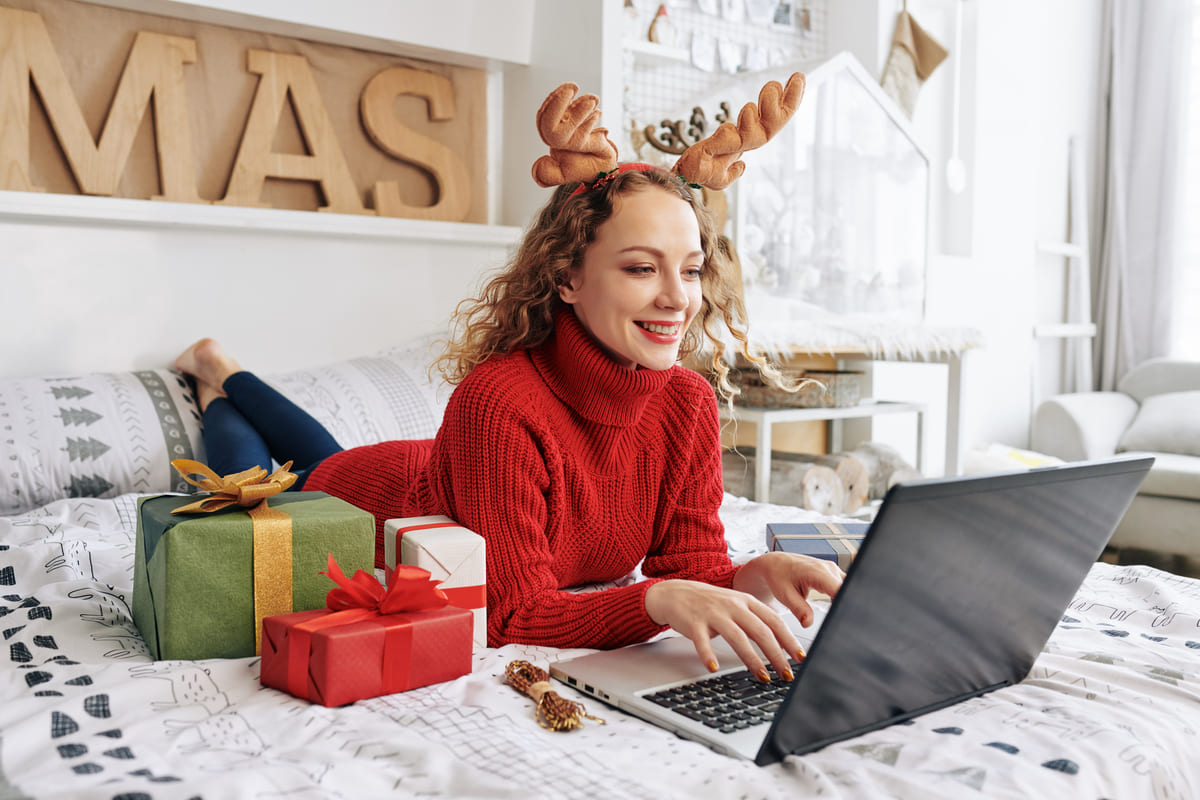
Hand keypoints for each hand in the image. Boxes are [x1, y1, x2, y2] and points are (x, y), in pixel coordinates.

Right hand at [643, 579, 802, 681]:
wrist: (676, 593)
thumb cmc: (710, 603)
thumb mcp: (737, 605)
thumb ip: (757, 620)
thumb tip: (782, 645)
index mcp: (747, 601)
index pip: (774, 621)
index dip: (789, 640)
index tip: (800, 658)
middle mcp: (733, 605)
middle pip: (760, 631)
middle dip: (776, 655)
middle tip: (786, 674)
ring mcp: (713, 613)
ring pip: (737, 637)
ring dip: (753, 659)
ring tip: (762, 677)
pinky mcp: (694, 622)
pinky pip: (702, 641)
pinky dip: (708, 655)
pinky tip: (713, 668)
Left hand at [732, 551, 844, 627]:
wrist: (775, 565)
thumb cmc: (778, 576)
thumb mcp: (785, 595)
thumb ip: (799, 610)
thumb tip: (808, 623)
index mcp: (817, 572)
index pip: (841, 589)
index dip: (844, 604)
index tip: (842, 617)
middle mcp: (828, 568)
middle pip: (848, 590)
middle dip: (845, 605)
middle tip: (837, 621)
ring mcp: (832, 570)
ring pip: (848, 589)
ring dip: (844, 601)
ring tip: (832, 612)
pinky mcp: (833, 574)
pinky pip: (844, 586)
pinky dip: (841, 597)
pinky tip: (833, 606)